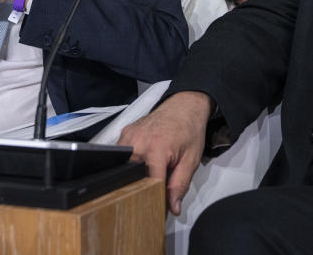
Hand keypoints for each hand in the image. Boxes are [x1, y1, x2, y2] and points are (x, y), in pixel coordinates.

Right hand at [118, 91, 212, 214]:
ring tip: (151, 169)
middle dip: (143, 186)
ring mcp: (128, 137)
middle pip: (132, 177)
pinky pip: (122, 156)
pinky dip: (131, 162)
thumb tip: (173, 207)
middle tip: (157, 186)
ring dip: (135, 174)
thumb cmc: (189, 129)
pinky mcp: (124, 134)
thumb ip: (179, 185)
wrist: (184, 106)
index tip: (159, 207)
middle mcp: (138, 142)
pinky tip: (144, 160)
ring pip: (124, 168)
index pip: (149, 185)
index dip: (155, 198)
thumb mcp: (190, 161)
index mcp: (156, 149)